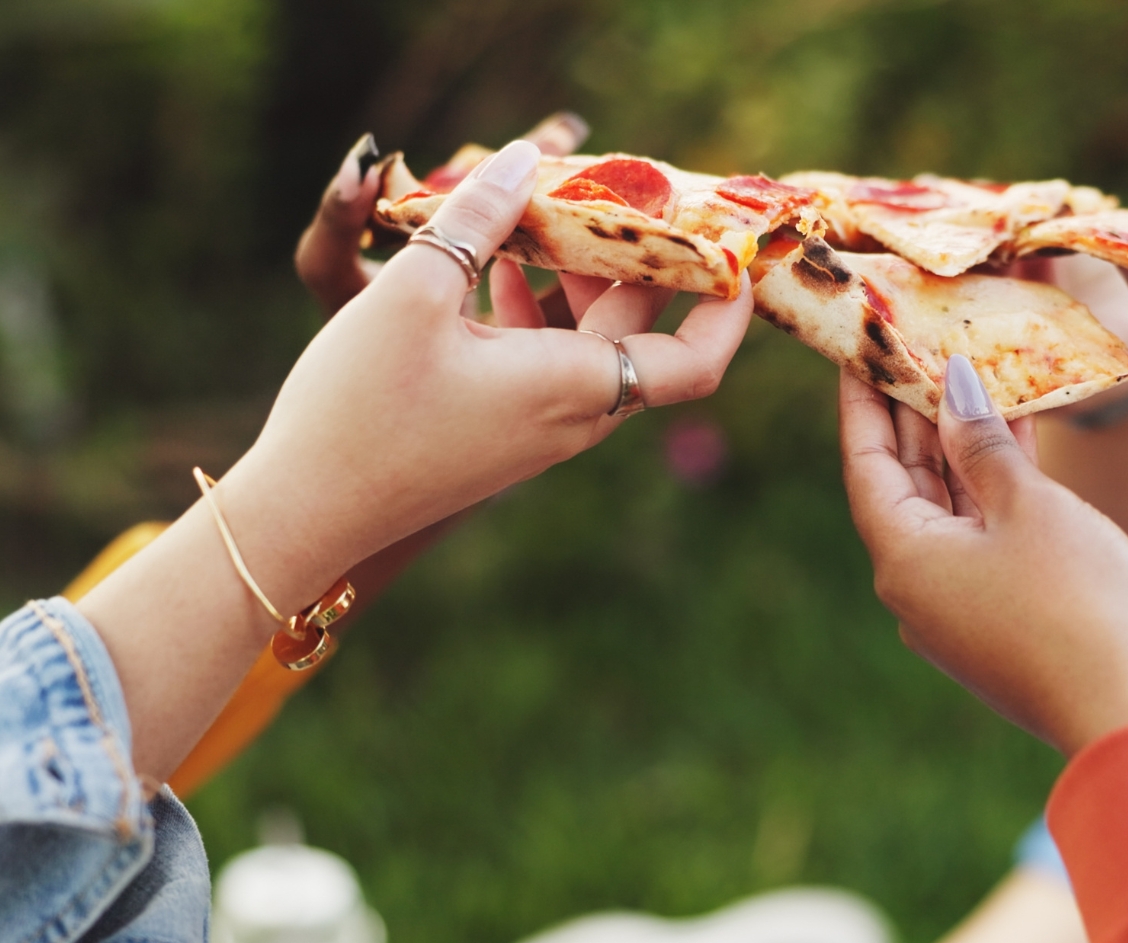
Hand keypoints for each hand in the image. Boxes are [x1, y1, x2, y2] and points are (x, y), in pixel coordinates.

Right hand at [223, 138, 752, 618]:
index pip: (695, 361)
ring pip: (590, 342)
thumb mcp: (410, 294)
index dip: (728, 308)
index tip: (734, 253)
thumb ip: (475, 218)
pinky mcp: (503, 430)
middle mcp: (573, 414)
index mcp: (573, 386)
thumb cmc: (358, 410)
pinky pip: (548, 361)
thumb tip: (526, 158)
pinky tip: (492, 267)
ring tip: (543, 216)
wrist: (307, 513)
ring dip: (579, 279)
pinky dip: (539, 310)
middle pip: (640, 331)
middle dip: (639, 261)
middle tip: (618, 193)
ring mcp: (538, 427)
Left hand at [842, 355, 1127, 756]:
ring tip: (969, 370)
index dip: (862, 397)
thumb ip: (983, 442)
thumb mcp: (1028, 506)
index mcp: (903, 556)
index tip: (858, 344)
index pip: (866, 460)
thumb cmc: (1077, 601)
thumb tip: (951, 385)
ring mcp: (956, 605)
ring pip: (949, 506)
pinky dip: (993, 486)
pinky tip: (1016, 435)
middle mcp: (916, 583)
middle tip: (917, 341)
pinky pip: (983, 534)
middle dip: (914, 412)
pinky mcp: (998, 616)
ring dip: (960, 444)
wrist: (1127, 710)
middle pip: (905, 481)